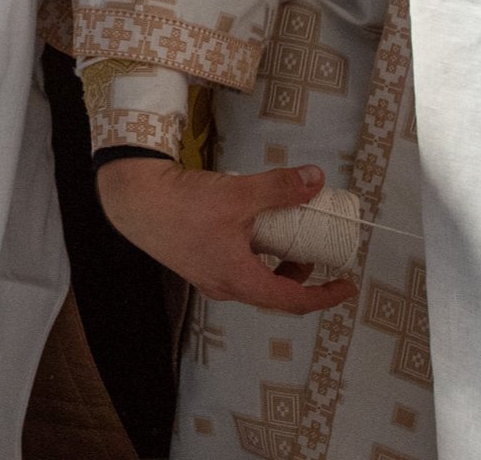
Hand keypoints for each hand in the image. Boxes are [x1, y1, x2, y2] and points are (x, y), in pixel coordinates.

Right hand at [96, 158, 359, 314]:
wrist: (133, 200)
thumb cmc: (184, 204)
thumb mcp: (239, 194)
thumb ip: (279, 188)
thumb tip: (316, 179)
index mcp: (239, 280)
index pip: (292, 301)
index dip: (324, 295)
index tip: (346, 285)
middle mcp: (224, 286)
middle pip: (274, 291)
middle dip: (300, 274)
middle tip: (315, 248)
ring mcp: (208, 275)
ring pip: (254, 278)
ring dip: (276, 261)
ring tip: (285, 230)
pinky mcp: (196, 261)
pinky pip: (236, 265)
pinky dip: (254, 252)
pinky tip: (250, 221)